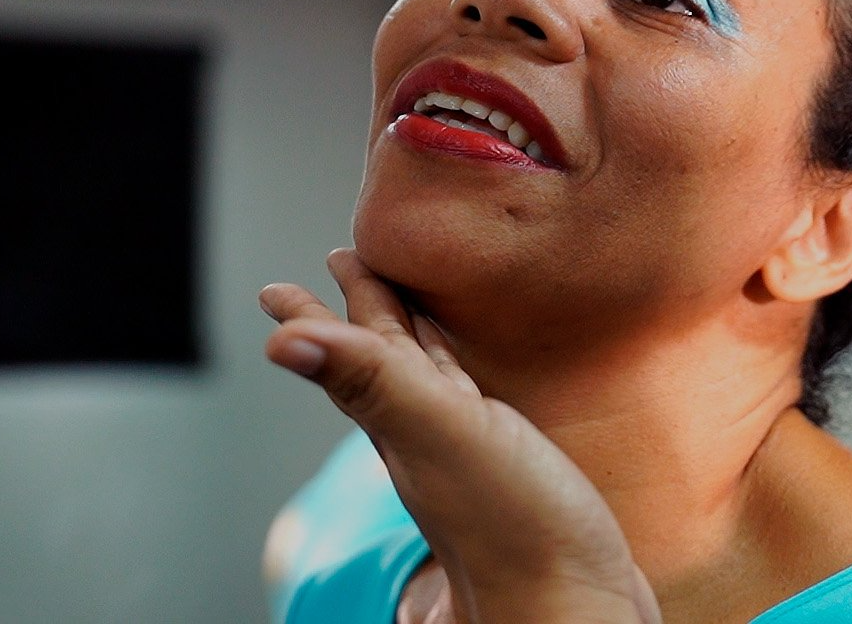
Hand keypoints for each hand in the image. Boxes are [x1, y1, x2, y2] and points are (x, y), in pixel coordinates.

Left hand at [260, 250, 658, 623]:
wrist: (573, 611)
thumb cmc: (513, 531)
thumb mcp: (439, 439)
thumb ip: (373, 384)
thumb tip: (278, 341)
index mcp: (403, 425)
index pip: (351, 355)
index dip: (316, 315)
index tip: (279, 285)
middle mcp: (427, 439)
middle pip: (381, 360)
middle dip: (358, 310)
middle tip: (340, 262)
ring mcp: (468, 456)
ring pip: (424, 380)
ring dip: (406, 336)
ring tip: (400, 304)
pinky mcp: (514, 469)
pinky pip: (472, 404)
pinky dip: (460, 374)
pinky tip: (472, 375)